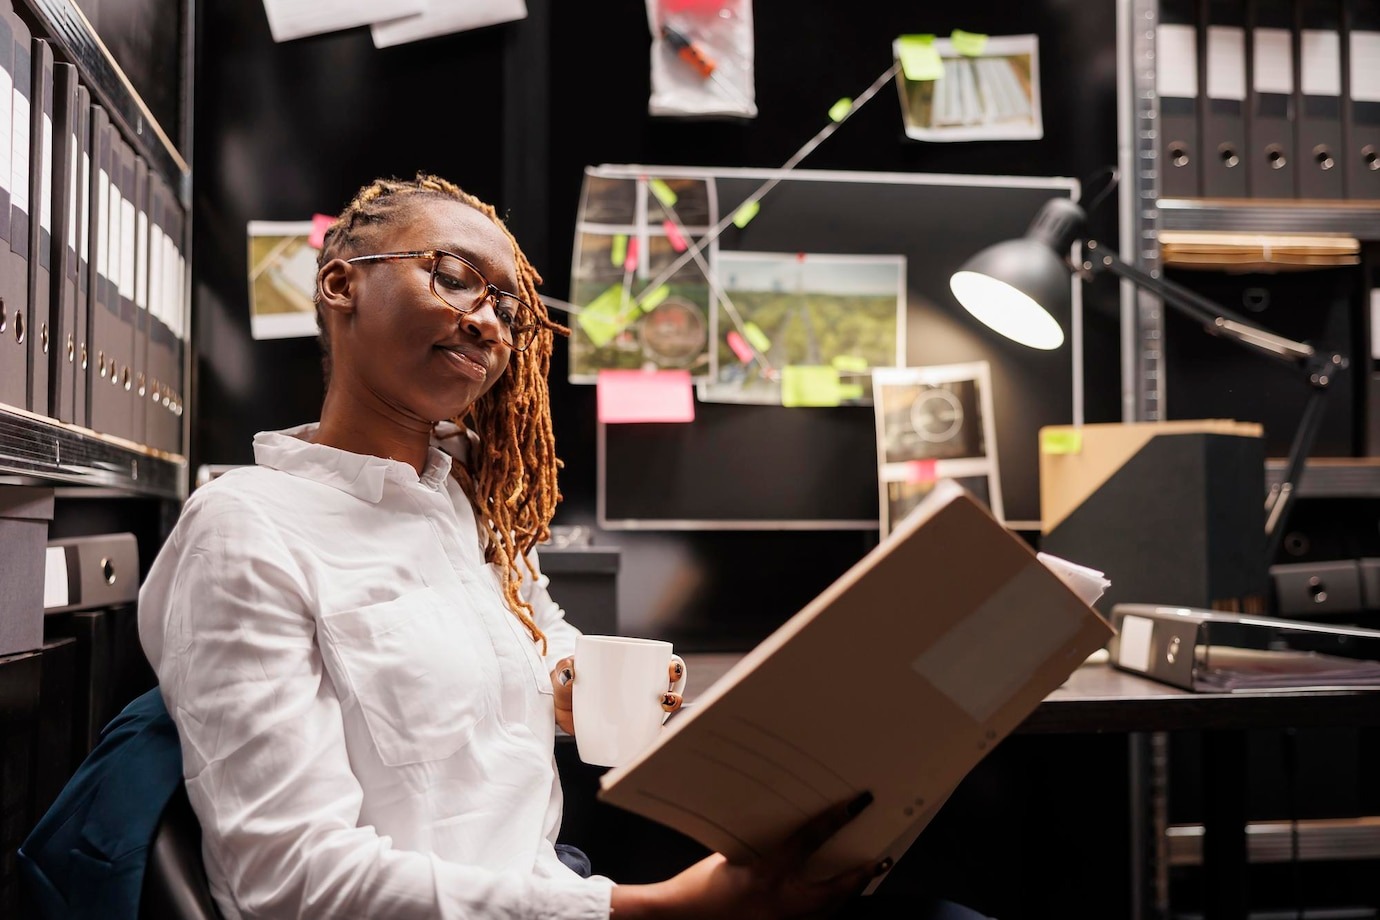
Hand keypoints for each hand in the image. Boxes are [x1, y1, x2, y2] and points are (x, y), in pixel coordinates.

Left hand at [549, 658, 685, 736]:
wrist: (554, 706)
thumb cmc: (564, 682)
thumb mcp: (563, 672)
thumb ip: (564, 669)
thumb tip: (570, 673)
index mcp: (627, 668)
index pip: (657, 664)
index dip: (672, 666)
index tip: (672, 669)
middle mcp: (635, 689)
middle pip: (666, 690)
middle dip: (675, 695)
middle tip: (665, 699)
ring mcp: (632, 711)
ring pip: (659, 712)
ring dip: (666, 718)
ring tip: (660, 719)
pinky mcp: (624, 731)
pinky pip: (644, 734)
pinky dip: (653, 737)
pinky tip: (655, 738)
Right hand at [609, 792, 886, 918]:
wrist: (680, 917)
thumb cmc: (699, 886)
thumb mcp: (733, 854)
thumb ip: (763, 846)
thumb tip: (790, 832)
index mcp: (766, 874)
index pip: (809, 840)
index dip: (835, 820)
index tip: (856, 805)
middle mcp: (779, 903)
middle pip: (833, 892)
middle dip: (860, 877)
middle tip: (881, 861)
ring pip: (827, 913)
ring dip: (846, 896)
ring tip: (863, 879)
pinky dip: (824, 912)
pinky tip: (829, 904)